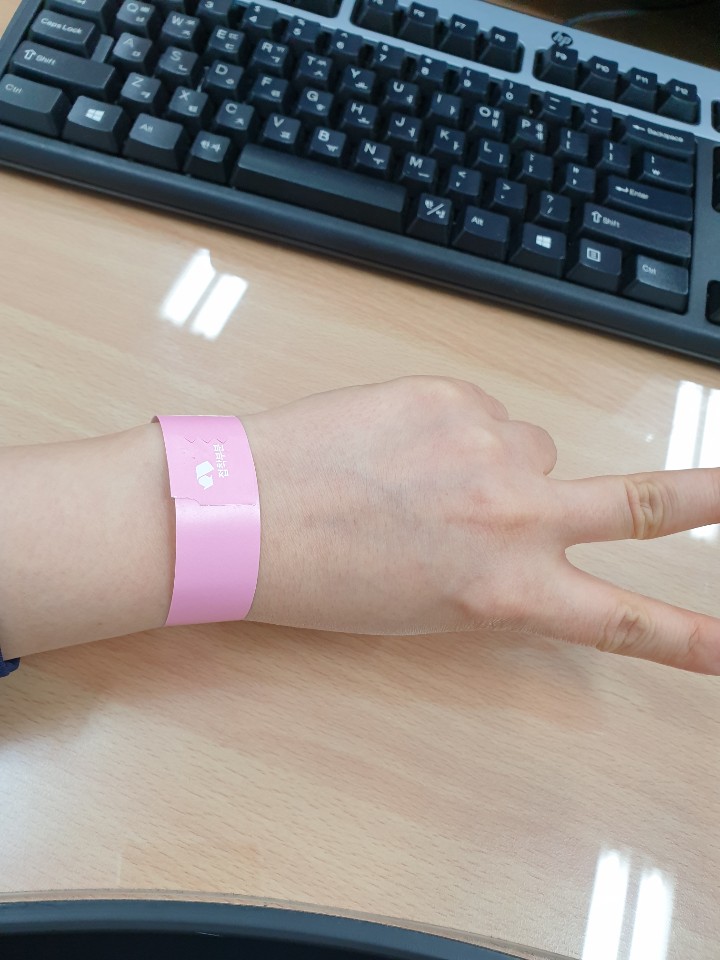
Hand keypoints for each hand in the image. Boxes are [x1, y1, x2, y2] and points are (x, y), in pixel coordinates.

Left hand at [244, 376, 719, 673]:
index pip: (624, 619)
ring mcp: (490, 446)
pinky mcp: (453, 393)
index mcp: (504, 590)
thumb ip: (500, 572)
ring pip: (536, 446)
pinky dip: (457, 429)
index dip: (692, 637)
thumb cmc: (326, 578)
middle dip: (710, 497)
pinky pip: (483, 412)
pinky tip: (402, 446)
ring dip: (504, 461)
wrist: (246, 509)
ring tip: (428, 478)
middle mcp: (514, 516)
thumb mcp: (428, 607)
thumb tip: (534, 520)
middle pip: (643, 502)